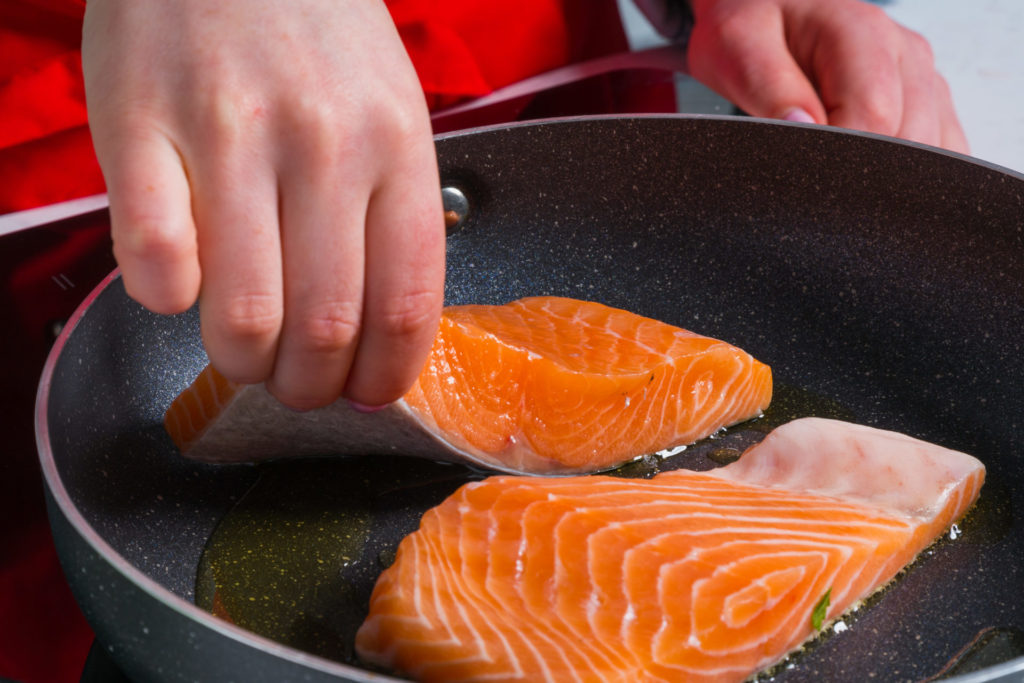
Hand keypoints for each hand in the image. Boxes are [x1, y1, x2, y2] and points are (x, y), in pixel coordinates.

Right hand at [82, 0, 444, 410]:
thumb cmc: (315, 30)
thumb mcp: (390, 107)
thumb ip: (391, 208)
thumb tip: (382, 326)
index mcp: (396, 147)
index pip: (405, 302)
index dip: (386, 374)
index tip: (366, 395)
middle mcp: (322, 146)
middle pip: (326, 326)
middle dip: (310, 387)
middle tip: (295, 385)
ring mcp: (230, 136)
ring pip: (244, 314)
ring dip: (242, 362)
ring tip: (242, 353)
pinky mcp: (140, 127)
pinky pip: (155, 260)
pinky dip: (167, 301)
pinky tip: (180, 287)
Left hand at [686, 0, 968, 152]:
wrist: (767, 16)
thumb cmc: (752, 29)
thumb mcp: (738, 46)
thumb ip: (771, 87)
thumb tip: (805, 128)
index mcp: (862, 31)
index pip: (873, 114)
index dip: (840, 157)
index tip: (805, 172)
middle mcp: (904, 51)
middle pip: (909, 138)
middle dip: (862, 171)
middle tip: (814, 176)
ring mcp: (923, 76)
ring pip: (932, 150)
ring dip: (887, 175)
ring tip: (834, 169)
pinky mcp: (929, 102)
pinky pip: (942, 149)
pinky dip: (911, 174)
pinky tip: (868, 174)